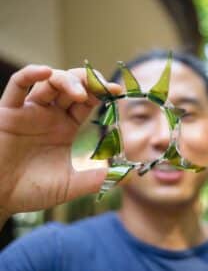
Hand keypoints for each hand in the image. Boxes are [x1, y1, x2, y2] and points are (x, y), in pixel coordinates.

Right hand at [0, 64, 120, 225]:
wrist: (2, 198)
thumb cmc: (38, 190)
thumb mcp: (75, 184)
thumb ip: (102, 178)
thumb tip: (131, 175)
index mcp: (72, 128)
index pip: (92, 103)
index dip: (104, 94)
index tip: (118, 91)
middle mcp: (55, 116)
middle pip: (75, 87)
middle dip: (90, 82)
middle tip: (105, 87)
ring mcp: (33, 111)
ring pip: (51, 82)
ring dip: (68, 81)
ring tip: (79, 94)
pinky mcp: (10, 112)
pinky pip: (18, 86)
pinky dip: (30, 75)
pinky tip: (45, 72)